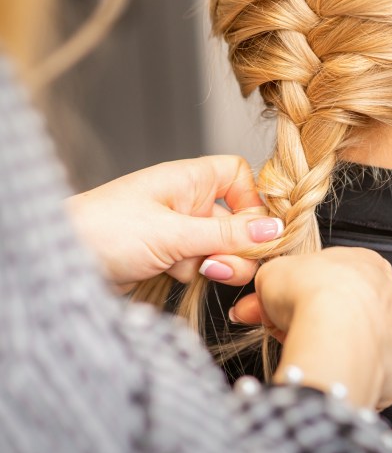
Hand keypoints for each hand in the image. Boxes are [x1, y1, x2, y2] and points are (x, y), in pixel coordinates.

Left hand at [66, 155, 283, 290]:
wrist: (56, 265)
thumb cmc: (103, 231)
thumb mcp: (174, 233)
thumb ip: (228, 234)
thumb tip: (274, 229)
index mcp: (188, 179)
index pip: (239, 176)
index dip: (252, 199)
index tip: (257, 228)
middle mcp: (185, 201)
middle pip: (236, 218)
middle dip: (238, 244)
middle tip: (226, 264)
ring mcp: (176, 230)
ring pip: (221, 246)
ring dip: (218, 262)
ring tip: (201, 271)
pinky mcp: (166, 256)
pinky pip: (200, 264)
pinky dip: (195, 274)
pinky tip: (172, 276)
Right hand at [232, 247, 391, 409]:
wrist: (335, 334)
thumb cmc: (311, 295)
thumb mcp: (273, 273)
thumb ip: (272, 281)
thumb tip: (261, 296)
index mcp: (366, 262)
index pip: (331, 277)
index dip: (300, 293)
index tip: (278, 307)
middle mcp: (390, 294)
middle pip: (347, 308)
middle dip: (314, 320)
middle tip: (282, 332)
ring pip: (362, 339)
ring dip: (335, 345)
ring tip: (305, 353)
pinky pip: (373, 370)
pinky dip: (351, 371)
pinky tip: (331, 371)